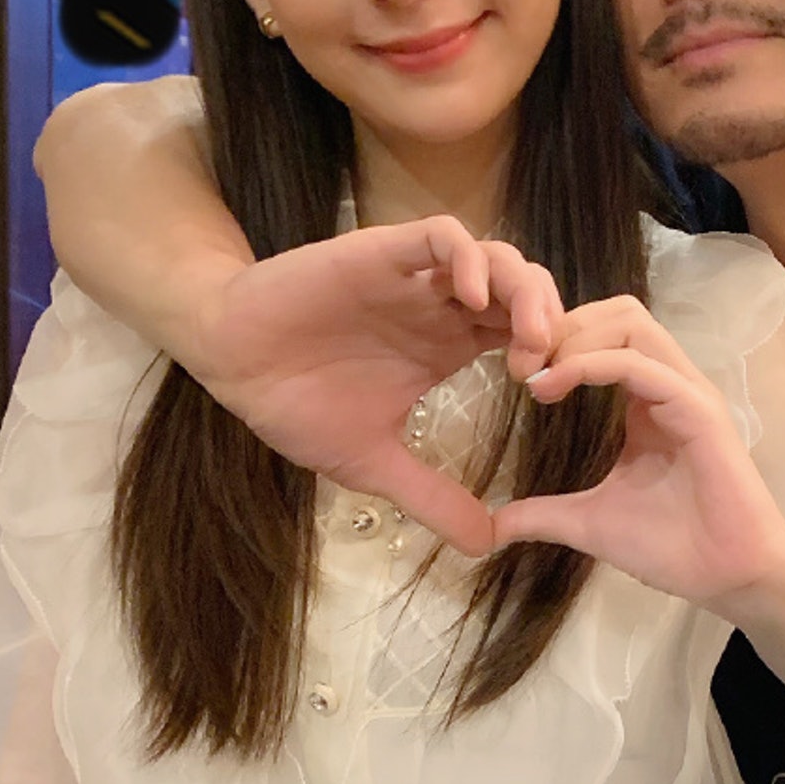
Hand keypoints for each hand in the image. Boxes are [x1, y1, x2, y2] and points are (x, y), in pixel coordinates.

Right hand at [189, 220, 563, 556]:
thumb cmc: (297, 404)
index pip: (528, 332)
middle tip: (543, 367)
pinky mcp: (381, 254)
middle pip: (527, 289)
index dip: (552, 355)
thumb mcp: (375, 464)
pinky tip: (472, 297)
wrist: (232, 362)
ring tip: (523, 336)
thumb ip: (432, 499)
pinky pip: (441, 236)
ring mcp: (415, 278)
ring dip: (524, 289)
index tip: (548, 395)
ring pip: (496, 256)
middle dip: (551, 321)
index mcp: (449, 345)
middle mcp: (441, 306)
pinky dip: (469, 257)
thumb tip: (485, 548)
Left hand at [489, 296, 784, 604]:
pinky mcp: (698, 410)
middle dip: (563, 325)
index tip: (515, 374)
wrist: (729, 578)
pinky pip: (641, 364)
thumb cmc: (672, 548)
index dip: (556, 340)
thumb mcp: (590, 523)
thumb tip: (492, 527)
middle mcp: (669, 384)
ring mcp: (686, 392)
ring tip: (537, 374)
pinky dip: (592, 364)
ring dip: (575, 336)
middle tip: (520, 364)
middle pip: (618, 312)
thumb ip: (544, 514)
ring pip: (631, 322)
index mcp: (647, 400)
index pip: (605, 335)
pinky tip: (555, 386)